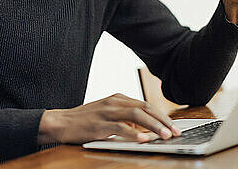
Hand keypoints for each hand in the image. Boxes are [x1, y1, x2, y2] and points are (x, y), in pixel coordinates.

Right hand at [38, 93, 181, 143]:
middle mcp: (115, 102)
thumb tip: (146, 129)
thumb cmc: (86, 120)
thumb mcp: (108, 115)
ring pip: (137, 115)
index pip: (146, 104)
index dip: (162, 115)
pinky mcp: (100, 124)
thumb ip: (126, 119)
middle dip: (163, 120)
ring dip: (153, 126)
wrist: (61, 122)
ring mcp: (108, 111)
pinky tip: (144, 139)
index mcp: (118, 98)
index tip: (174, 126)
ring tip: (165, 136)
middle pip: (145, 108)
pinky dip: (134, 133)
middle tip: (175, 132)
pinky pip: (121, 127)